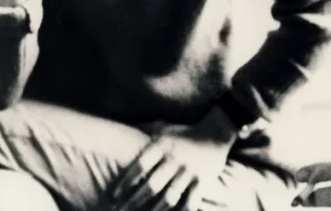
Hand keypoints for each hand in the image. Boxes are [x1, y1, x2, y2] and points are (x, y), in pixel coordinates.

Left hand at [109, 107, 237, 210]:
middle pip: (152, 185)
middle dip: (134, 201)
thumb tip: (119, 135)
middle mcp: (175, 158)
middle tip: (121, 210)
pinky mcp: (203, 181)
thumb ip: (144, 133)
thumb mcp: (163, 129)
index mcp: (163, 145)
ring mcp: (189, 171)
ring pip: (169, 197)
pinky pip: (190, 202)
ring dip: (154, 210)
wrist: (216, 131)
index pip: (140, 166)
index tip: (114, 195)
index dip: (125, 182)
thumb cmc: (184, 133)